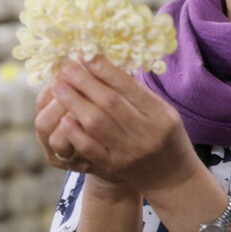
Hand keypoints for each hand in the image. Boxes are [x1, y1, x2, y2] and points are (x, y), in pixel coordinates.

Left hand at [45, 56, 200, 195]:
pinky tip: (63, 118)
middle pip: (110, 102)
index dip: (105, 69)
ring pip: (97, 123)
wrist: (171, 176)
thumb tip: (102, 64)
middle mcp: (146, 132)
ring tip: (59, 86)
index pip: (129, 86)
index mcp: (160, 114)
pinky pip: (90, 149)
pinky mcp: (114, 167)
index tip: (86, 55)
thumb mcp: (162, 110)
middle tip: (66, 68)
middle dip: (84, 82)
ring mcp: (129, 152)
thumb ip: (136, 92)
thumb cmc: (165, 135)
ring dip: (74, 102)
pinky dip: (75, 132)